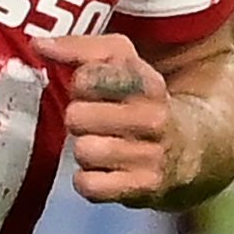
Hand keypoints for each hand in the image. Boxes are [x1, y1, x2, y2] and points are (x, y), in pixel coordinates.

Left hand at [34, 32, 194, 206]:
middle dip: (79, 119)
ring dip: (84, 150)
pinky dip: (89, 181)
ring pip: (83, 151)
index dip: (80, 85)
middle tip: (95, 121)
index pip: (86, 78)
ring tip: (102, 144)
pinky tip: (102, 171)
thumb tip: (38, 45)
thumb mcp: (124, 62)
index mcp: (146, 82)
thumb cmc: (144, 101)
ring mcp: (150, 156)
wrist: (194, 149)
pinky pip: (89, 185)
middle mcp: (153, 118)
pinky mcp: (143, 189)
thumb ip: (79, 49)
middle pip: (77, 117)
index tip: (93, 91)